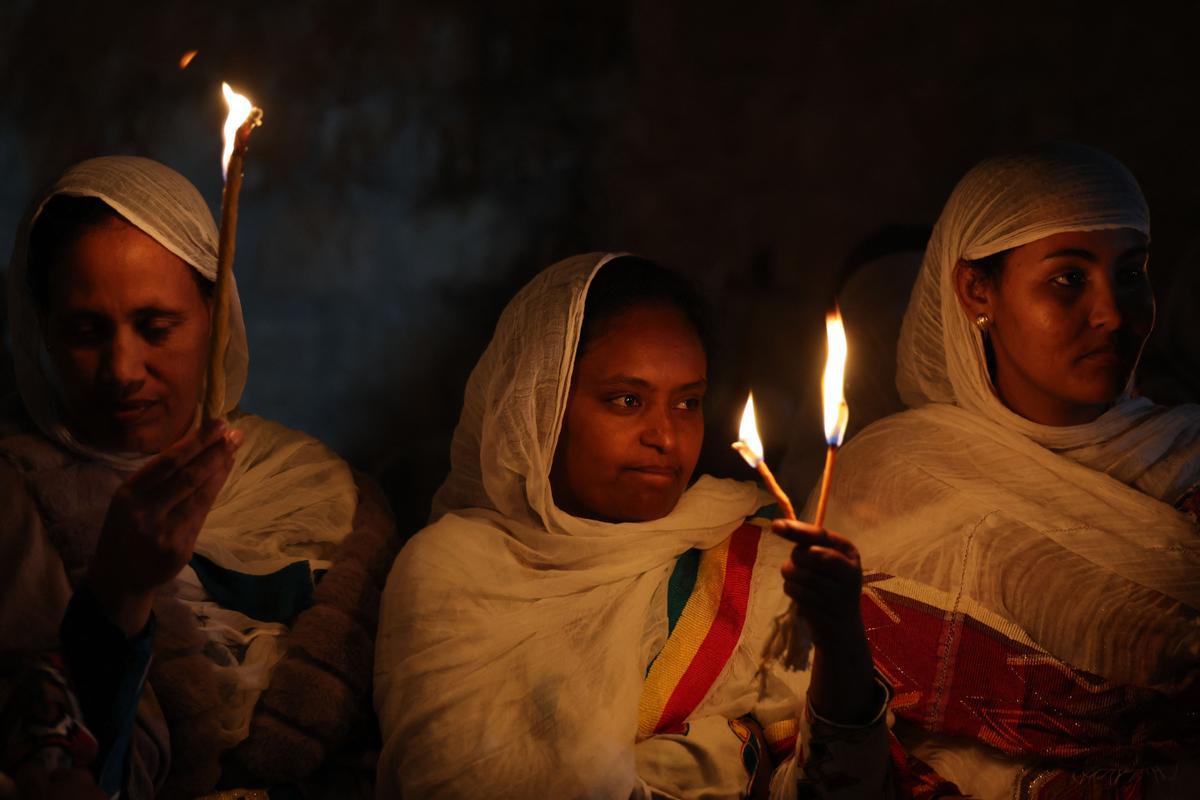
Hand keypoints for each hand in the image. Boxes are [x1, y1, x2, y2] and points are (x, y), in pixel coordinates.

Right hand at [86, 418, 242, 635]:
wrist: (119, 578)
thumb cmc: (126, 529)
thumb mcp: (129, 500)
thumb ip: (158, 477)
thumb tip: (196, 443)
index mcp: (128, 493)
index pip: (168, 462)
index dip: (195, 441)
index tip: (217, 423)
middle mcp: (144, 511)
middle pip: (187, 475)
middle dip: (213, 451)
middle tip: (234, 433)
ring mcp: (163, 531)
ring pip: (198, 494)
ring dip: (219, 469)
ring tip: (233, 449)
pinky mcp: (180, 547)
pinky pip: (202, 514)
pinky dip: (214, 491)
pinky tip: (223, 475)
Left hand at [773, 519, 862, 647]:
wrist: (842, 629)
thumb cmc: (830, 587)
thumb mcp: (828, 561)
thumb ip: (809, 543)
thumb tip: (779, 525)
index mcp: (849, 552)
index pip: (820, 536)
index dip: (796, 530)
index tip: (776, 525)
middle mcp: (849, 571)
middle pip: (806, 554)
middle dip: (795, 559)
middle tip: (801, 567)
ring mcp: (838, 593)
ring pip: (798, 573)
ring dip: (791, 578)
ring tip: (801, 585)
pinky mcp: (825, 610)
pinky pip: (795, 592)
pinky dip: (792, 592)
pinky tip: (803, 598)